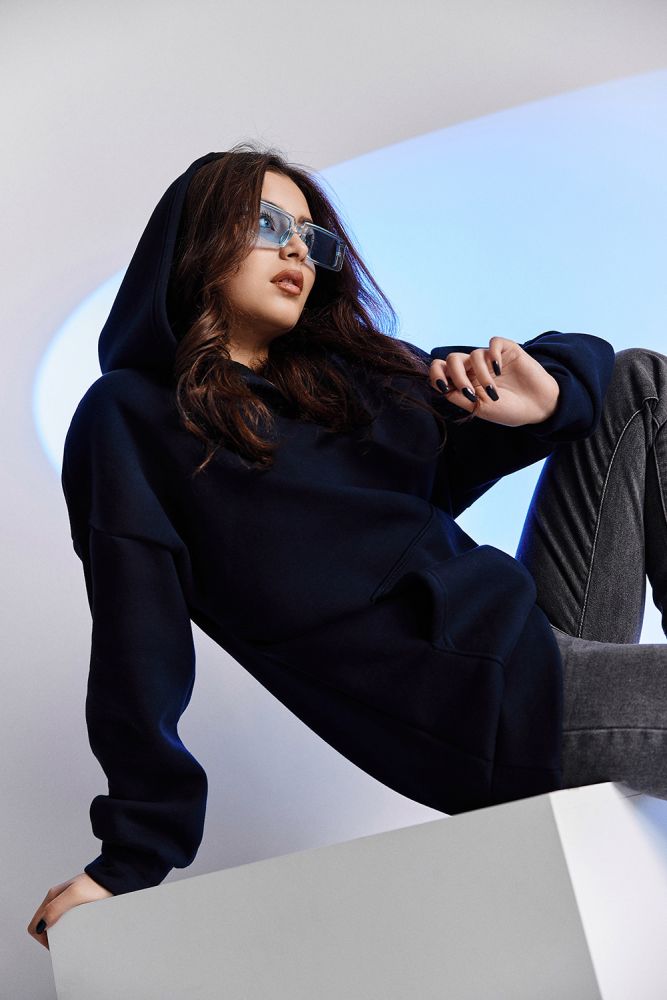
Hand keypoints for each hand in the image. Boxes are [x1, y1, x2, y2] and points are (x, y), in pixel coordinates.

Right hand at [27, 872, 113, 949]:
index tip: (56, 943)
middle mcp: (57, 901)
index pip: (35, 925)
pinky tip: (82, 929)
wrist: (114, 879)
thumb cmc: (95, 884)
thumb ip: (55, 908)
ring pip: (57, 925)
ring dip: (64, 933)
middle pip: (45, 926)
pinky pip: (70, 923)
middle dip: (53, 937)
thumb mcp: (74, 895)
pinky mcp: (79, 908)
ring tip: (76, 935)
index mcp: (52, 898)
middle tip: (66, 941)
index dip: (42, 938)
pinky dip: (73, 929)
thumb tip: (41, 926)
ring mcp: (68, 904)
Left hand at [429, 336, 559, 426]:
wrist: (538, 408)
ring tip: (494, 392)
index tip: (444, 387)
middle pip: (452, 359)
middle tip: (469, 393)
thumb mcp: (480, 409)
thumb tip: (441, 387)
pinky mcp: (508, 350)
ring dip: (481, 375)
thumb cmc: (509, 410)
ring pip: (474, 354)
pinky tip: (499, 370)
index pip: (441, 369)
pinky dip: (492, 355)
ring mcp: (491, 358)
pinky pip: (493, 342)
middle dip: (457, 376)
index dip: (436, 374)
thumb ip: (459, 397)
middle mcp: (475, 367)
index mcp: (464, 381)